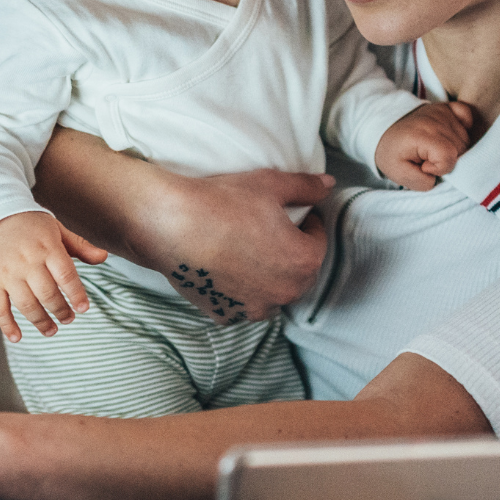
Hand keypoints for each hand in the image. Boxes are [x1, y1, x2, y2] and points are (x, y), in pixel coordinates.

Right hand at [0, 212, 108, 341]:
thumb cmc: (31, 227)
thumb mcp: (57, 230)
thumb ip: (81, 246)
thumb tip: (104, 257)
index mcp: (47, 247)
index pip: (66, 274)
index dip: (76, 294)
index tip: (84, 308)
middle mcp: (27, 260)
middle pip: (47, 293)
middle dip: (60, 311)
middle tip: (68, 319)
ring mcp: (7, 272)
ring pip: (26, 304)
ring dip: (40, 321)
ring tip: (51, 330)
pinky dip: (6, 325)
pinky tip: (17, 337)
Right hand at [134, 170, 334, 321]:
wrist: (170, 223)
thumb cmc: (222, 202)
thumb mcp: (270, 185)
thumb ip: (306, 187)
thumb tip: (329, 185)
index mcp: (303, 262)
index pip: (317, 241)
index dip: (305, 222)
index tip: (287, 212)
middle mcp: (284, 293)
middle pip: (298, 271)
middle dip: (289, 251)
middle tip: (266, 229)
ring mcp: (254, 308)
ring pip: (272, 291)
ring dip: (268, 275)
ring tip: (244, 249)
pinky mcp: (225, 315)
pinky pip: (242, 303)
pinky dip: (239, 289)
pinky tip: (223, 266)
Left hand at [374, 101, 475, 191]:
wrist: (383, 129)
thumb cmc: (392, 153)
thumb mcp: (398, 173)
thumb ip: (421, 182)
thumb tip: (438, 175)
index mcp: (422, 136)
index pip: (448, 157)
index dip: (440, 168)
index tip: (424, 166)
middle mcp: (435, 121)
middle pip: (460, 149)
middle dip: (447, 161)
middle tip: (428, 159)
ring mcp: (443, 112)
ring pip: (465, 139)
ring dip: (454, 149)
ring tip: (434, 149)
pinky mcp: (447, 107)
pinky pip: (467, 115)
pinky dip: (464, 127)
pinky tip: (449, 136)